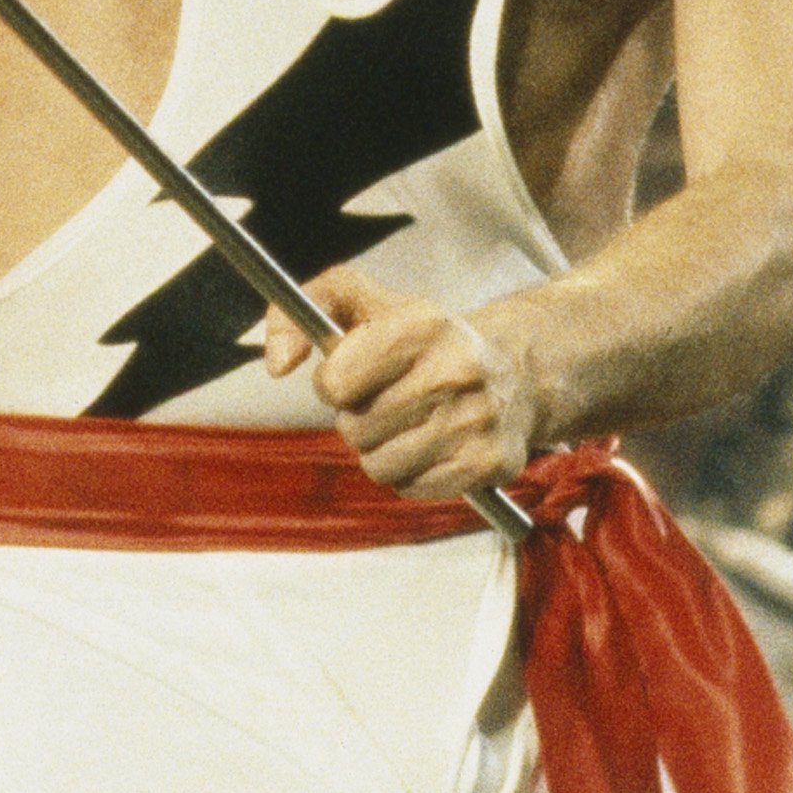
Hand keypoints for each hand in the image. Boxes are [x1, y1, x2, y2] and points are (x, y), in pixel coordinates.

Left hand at [255, 264, 553, 503]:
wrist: (516, 374)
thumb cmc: (424, 342)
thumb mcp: (364, 303)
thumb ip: (304, 309)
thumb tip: (276, 362)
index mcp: (423, 323)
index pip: (336, 381)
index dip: (333, 383)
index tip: (351, 375)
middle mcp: (456, 369)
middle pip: (355, 429)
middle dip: (358, 419)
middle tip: (386, 401)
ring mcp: (475, 420)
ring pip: (379, 465)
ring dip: (381, 450)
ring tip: (408, 424)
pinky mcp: (488, 463)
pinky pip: (411, 489)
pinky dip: (411, 474)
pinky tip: (431, 446)